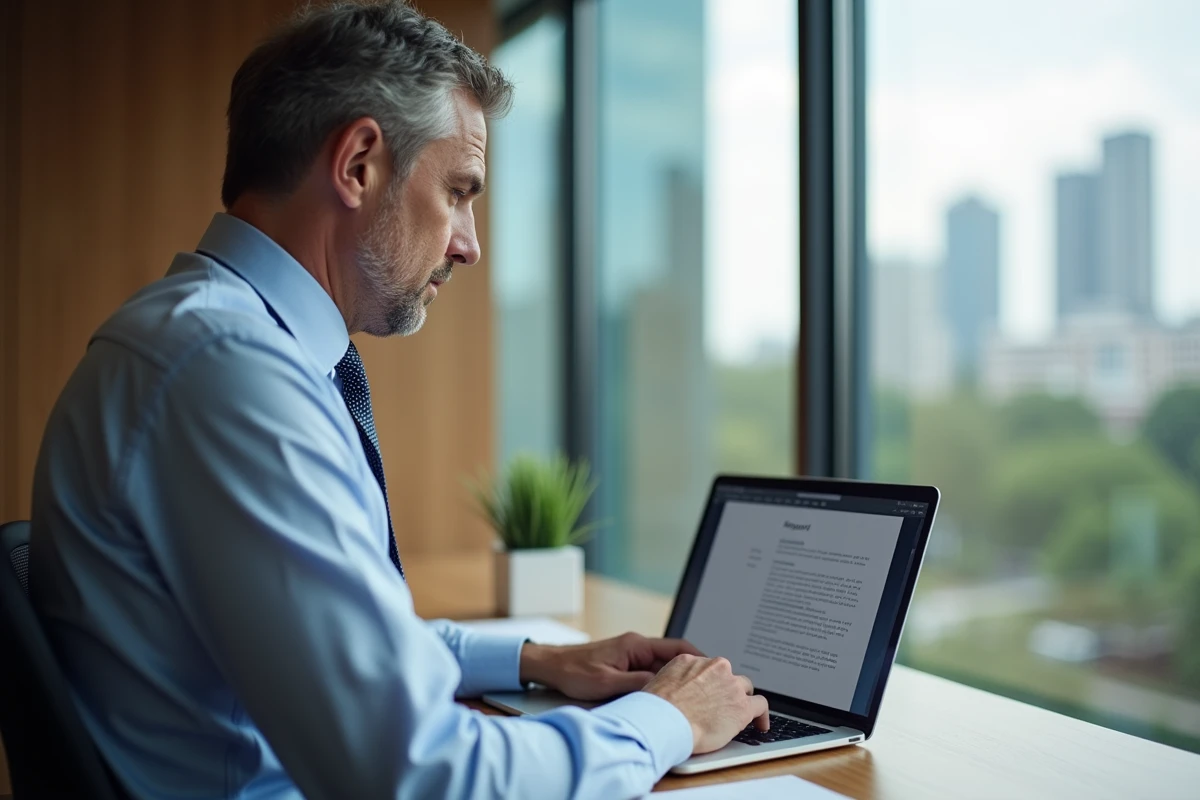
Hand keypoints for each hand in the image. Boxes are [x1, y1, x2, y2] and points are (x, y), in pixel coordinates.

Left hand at [519, 632, 702, 700]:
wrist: (551, 666)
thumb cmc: (574, 672)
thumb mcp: (607, 682)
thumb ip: (637, 684)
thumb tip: (664, 689)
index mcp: (636, 645)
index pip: (677, 648)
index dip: (698, 659)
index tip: (714, 670)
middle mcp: (637, 646)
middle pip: (674, 658)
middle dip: (692, 672)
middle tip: (709, 688)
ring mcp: (631, 654)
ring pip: (663, 666)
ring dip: (677, 679)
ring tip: (694, 696)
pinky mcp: (625, 664)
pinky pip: (651, 672)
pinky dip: (661, 682)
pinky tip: (667, 697)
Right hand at [641, 655, 768, 754]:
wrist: (664, 722)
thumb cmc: (655, 711)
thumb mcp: (657, 684)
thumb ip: (672, 684)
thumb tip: (673, 696)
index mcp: (690, 660)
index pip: (706, 668)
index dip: (709, 682)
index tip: (709, 692)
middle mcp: (713, 667)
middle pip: (727, 675)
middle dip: (725, 688)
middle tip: (721, 704)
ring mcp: (730, 685)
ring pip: (744, 688)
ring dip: (741, 699)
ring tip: (740, 714)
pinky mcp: (742, 706)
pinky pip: (760, 705)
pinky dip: (761, 715)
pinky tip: (760, 724)